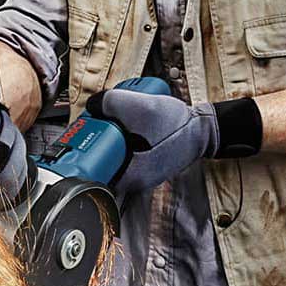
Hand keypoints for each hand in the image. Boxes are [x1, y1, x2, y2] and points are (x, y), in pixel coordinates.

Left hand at [86, 89, 262, 196]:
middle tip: (94, 123)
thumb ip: (109, 103)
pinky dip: (123, 142)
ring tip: (109, 121)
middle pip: (103, 165)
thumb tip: (93, 105)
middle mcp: (135, 182)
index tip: (81, 136)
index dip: (83, 153)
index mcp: (130, 178)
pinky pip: (128, 156)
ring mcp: (143, 176)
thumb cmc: (177, 125)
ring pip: (115, 159)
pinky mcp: (149, 166)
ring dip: (109, 141)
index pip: (94, 174)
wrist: (204, 129)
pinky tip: (125, 126)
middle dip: (95, 143)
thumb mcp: (138, 106)